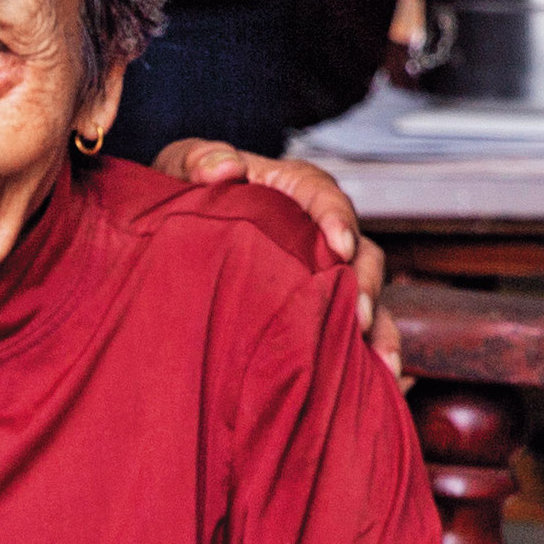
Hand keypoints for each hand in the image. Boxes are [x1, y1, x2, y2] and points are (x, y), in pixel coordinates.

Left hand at [153, 134, 397, 377]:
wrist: (165, 241)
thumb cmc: (179, 195)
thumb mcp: (177, 170)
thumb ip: (197, 161)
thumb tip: (228, 167)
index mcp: (289, 190)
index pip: (325, 195)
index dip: (338, 218)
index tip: (340, 244)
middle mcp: (315, 233)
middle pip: (360, 252)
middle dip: (366, 284)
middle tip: (360, 316)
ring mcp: (320, 274)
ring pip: (365, 296)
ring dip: (378, 327)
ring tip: (378, 361)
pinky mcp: (315, 311)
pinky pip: (351, 333)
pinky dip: (369, 356)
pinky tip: (379, 382)